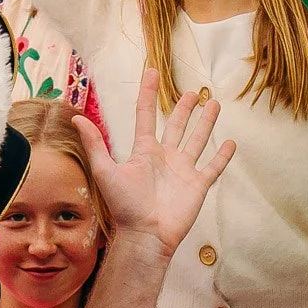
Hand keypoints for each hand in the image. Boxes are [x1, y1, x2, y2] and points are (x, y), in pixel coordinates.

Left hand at [81, 69, 234, 258]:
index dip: (148, 93)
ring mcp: (182, 171)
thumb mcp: (105, 170)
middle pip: (176, 125)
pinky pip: (213, 167)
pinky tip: (230, 142)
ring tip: (214, 104)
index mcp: (144, 151)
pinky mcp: (197, 185)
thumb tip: (76, 118)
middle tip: (192, 93)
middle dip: (184, 109)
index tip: (152, 72)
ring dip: (206, 123)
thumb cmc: (124, 206)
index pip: (147, 115)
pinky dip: (222, 155)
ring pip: (197, 140)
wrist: (146, 235)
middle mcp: (165, 157)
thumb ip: (95, 144)